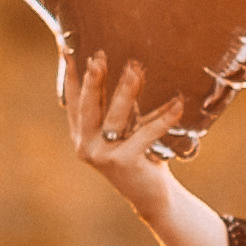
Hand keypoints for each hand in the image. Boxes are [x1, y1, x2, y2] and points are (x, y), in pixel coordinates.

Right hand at [64, 47, 187, 196]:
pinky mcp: (124, 162)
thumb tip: (131, 67)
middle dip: (94, 79)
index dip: (71, 75)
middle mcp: (85, 145)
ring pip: (116, 116)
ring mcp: (102, 155)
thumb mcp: (124, 130)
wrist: (151, 196)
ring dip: (127, 90)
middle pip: (88, 105)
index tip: (68, 49)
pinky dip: (163, 117)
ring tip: (136, 69)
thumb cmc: (140, 155)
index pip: (73, 100)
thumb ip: (119, 107)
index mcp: (81, 135)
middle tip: (99, 56)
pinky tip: (178, 103)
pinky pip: (146, 133)